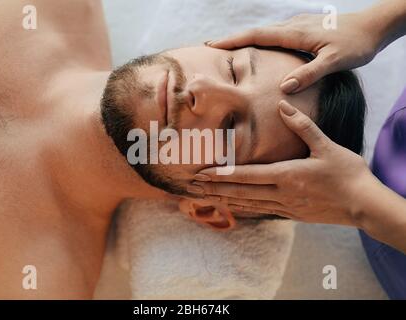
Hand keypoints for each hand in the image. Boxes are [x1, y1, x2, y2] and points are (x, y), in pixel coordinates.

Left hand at [192, 100, 375, 226]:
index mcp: (287, 175)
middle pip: (241, 192)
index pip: (247, 175)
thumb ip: (302, 126)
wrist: (364, 205)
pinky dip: (243, 208)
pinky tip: (233, 207)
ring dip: (225, 200)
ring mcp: (285, 206)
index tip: (202, 173)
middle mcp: (282, 193)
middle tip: (192, 185)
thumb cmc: (347, 174)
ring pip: (248, 204)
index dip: (222, 175)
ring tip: (205, 197)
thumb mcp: (327, 145)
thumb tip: (284, 105)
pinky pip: (261, 211)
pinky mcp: (291, 214)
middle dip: (215, 188)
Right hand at [207, 12, 380, 92]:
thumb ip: (310, 74)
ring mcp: (297, 26)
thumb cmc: (356, 44)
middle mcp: (292, 26)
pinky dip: (258, 41)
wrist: (373, 26)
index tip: (213, 45)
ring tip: (226, 49)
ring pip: (264, 32)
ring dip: (243, 39)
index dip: (234, 40)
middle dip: (231, 39)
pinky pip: (274, 35)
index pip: (257, 35)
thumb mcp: (335, 61)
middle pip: (255, 32)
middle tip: (210, 47)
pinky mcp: (302, 30)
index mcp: (295, 33)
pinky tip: (256, 49)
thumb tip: (284, 87)